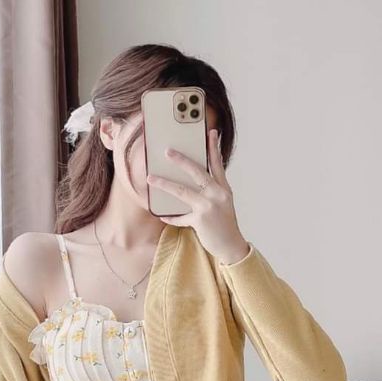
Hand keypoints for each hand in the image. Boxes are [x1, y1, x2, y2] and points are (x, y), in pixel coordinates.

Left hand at [146, 129, 250, 265]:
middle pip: (197, 172)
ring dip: (164, 184)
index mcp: (223, 188)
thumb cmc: (224, 224)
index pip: (217, 164)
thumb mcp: (223, 203)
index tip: (210, 132)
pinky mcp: (201, 220)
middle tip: (167, 151)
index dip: (213, 148)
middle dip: (181, 160)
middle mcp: (218, 194)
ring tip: (150, 179)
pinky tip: (161, 214)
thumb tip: (195, 180)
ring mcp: (209, 206)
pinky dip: (170, 217)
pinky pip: (180, 216)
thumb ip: (212, 190)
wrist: (231, 246)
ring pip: (182, 191)